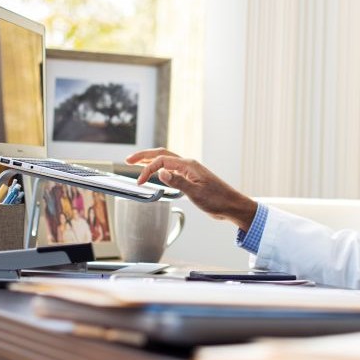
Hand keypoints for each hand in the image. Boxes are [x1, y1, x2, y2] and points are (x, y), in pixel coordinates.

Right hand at [126, 148, 257, 230]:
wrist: (232, 205)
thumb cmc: (218, 200)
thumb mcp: (196, 193)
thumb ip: (178, 182)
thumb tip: (161, 172)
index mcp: (189, 165)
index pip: (162, 162)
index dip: (148, 170)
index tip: (139, 182)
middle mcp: (188, 165)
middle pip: (162, 154)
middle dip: (144, 156)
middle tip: (128, 159)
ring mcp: (190, 171)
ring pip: (166, 160)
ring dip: (151, 160)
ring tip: (136, 162)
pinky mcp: (191, 178)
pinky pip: (172, 168)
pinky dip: (160, 168)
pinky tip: (156, 172)